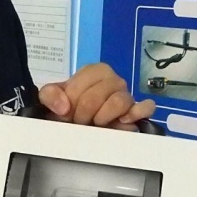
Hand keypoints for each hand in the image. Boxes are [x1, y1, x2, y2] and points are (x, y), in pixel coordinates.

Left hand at [38, 62, 155, 127]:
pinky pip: (146, 107)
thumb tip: (63, 107)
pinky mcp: (138, 111)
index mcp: (95, 72)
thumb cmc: (69, 107)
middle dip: (84, 113)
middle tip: (79, 121)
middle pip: (99, 95)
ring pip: (120, 101)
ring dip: (103, 117)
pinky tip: (122, 122)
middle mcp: (114, 80)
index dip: (72, 101)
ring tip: (97, 124)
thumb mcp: (52, 98)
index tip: (66, 112)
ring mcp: (127, 95)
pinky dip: (136, 114)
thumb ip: (50, 95)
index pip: (83, 84)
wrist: (80, 123)